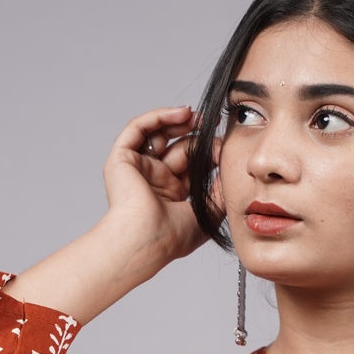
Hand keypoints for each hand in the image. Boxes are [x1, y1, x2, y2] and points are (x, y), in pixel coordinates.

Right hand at [100, 105, 212, 267]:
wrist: (146, 240)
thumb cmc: (171, 237)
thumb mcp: (208, 212)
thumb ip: (220, 190)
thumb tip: (231, 170)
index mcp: (172, 195)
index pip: (191, 164)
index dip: (208, 152)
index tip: (225, 146)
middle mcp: (154, 180)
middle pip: (178, 147)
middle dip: (197, 136)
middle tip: (214, 128)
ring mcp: (137, 168)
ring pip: (158, 134)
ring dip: (179, 122)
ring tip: (200, 117)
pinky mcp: (122, 159)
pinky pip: (138, 128)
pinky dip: (159, 116)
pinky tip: (182, 113)